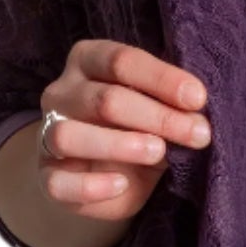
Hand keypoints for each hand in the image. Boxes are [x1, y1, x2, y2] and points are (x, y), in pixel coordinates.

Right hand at [33, 38, 211, 223]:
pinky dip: (90, 186)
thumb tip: (198, 111)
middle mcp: (62, 92)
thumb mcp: (158, 108)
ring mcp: (48, 133)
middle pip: (105, 100)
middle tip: (198, 134)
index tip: (198, 98)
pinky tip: (121, 184)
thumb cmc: (140, 126)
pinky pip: (57, 182)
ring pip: (69, 136)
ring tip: (159, 152)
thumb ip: (172, 103)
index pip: (121, 61)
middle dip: (157, 116)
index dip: (162, 79)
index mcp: (88, 60)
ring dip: (119, 145)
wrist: (110, 173)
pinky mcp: (47, 175)